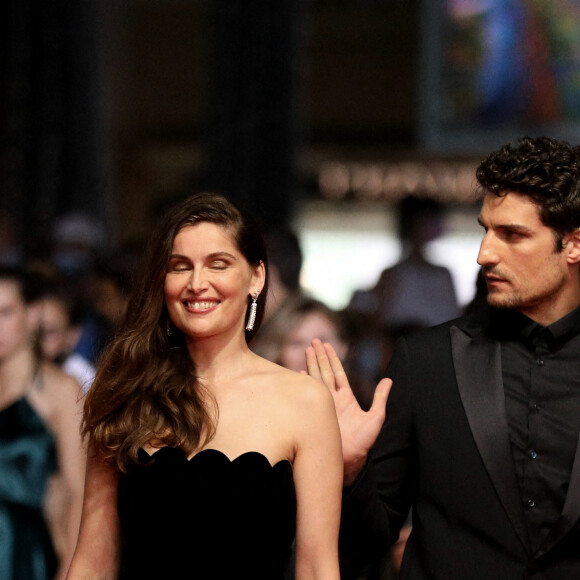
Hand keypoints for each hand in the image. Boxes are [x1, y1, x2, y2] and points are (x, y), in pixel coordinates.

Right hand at [306, 338, 390, 484]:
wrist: (349, 460)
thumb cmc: (363, 442)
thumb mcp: (376, 417)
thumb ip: (380, 398)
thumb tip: (389, 380)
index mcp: (346, 397)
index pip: (337, 373)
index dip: (332, 358)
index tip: (327, 345)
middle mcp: (333, 398)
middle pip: (324, 371)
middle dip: (319, 356)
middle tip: (314, 341)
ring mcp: (323, 404)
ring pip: (316, 378)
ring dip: (311, 363)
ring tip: (307, 350)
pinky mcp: (315, 412)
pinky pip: (308, 394)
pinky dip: (302, 383)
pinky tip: (298, 373)